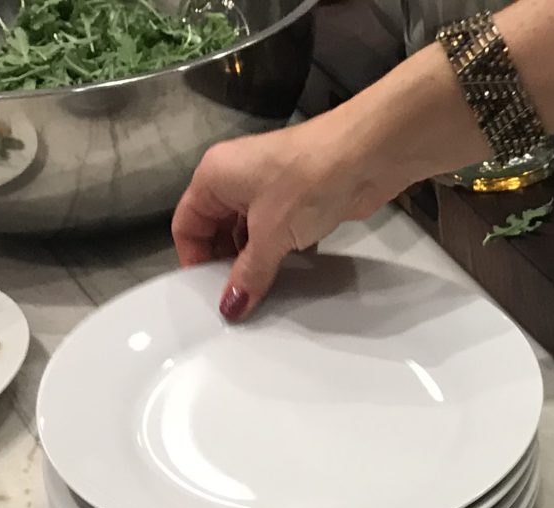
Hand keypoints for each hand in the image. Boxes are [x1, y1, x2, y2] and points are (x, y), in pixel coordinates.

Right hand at [172, 114, 394, 320]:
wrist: (366, 155)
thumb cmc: (307, 183)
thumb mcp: (270, 235)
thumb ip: (249, 274)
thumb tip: (231, 307)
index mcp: (214, 176)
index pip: (187, 223)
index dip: (194, 259)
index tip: (207, 293)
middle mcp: (235, 178)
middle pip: (216, 230)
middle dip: (224, 264)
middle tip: (237, 300)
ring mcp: (268, 188)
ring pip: (249, 234)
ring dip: (254, 262)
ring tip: (262, 295)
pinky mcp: (298, 200)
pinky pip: (277, 233)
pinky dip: (279, 254)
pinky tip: (288, 278)